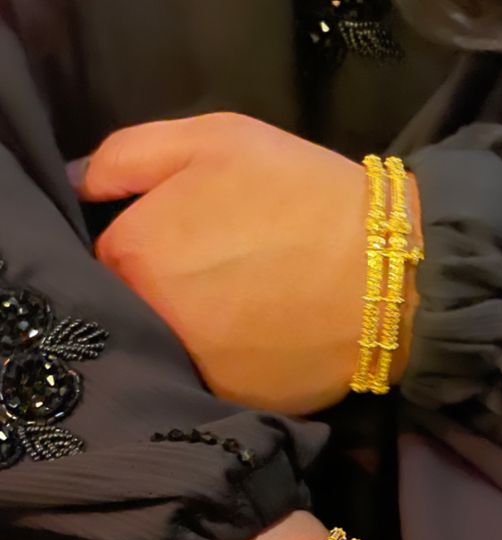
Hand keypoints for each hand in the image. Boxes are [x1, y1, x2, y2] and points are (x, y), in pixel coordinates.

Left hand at [76, 115, 420, 414]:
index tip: (181, 233)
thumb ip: (127, 155)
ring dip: (189, 325)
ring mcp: (182, 367)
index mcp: (132, 251)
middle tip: (217, 267)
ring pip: (164, 342)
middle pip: (129, 302)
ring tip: (242, 302)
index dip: (141, 240)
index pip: (104, 253)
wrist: (389, 274)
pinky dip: (223, 359)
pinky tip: (259, 336)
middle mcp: (144, 318)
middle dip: (162, 285)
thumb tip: (73, 186)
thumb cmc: (300, 193)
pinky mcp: (223, 401)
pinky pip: (204, 376)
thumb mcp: (215, 139)